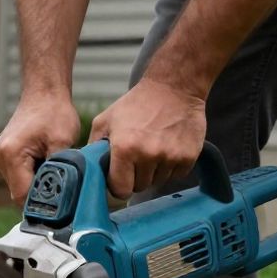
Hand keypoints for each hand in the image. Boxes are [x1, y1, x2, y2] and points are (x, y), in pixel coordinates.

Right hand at [0, 94, 80, 203]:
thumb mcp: (62, 143)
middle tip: (62, 187)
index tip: (60, 204)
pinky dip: (32, 176)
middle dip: (40, 193)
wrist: (44, 92)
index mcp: (11, 154)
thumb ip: (58, 172)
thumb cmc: (54, 112)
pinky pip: (18, 176)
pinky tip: (45, 164)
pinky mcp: (4, 156)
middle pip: (19, 193)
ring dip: (36, 184)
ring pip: (19, 186)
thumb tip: (60, 196)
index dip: (41, 203)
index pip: (23, 195)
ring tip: (54, 171)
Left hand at [89, 78, 207, 199]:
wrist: (174, 87)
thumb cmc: (136, 104)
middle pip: (140, 187)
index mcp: (124, 148)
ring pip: (158, 182)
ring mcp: (170, 157)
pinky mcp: (188, 157)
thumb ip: (93, 147)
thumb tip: (88, 171)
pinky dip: (171, 167)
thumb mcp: (106, 120)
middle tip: (138, 156)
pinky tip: (168, 147)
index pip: (120, 190)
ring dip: (154, 171)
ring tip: (153, 148)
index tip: (120, 177)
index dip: (118, 185)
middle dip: (136, 177)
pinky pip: (176, 175)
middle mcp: (148, 155)